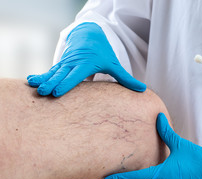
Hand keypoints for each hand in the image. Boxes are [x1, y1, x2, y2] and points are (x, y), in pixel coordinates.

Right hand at [27, 22, 145, 96]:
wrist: (89, 35)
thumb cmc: (103, 53)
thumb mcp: (115, 64)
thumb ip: (126, 78)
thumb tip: (143, 89)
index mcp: (87, 64)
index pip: (76, 75)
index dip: (67, 83)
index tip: (58, 92)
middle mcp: (74, 63)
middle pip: (62, 74)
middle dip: (52, 83)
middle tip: (43, 93)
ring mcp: (65, 63)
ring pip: (54, 72)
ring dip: (44, 80)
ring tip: (34, 88)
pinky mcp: (60, 65)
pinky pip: (50, 71)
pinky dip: (41, 75)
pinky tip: (31, 82)